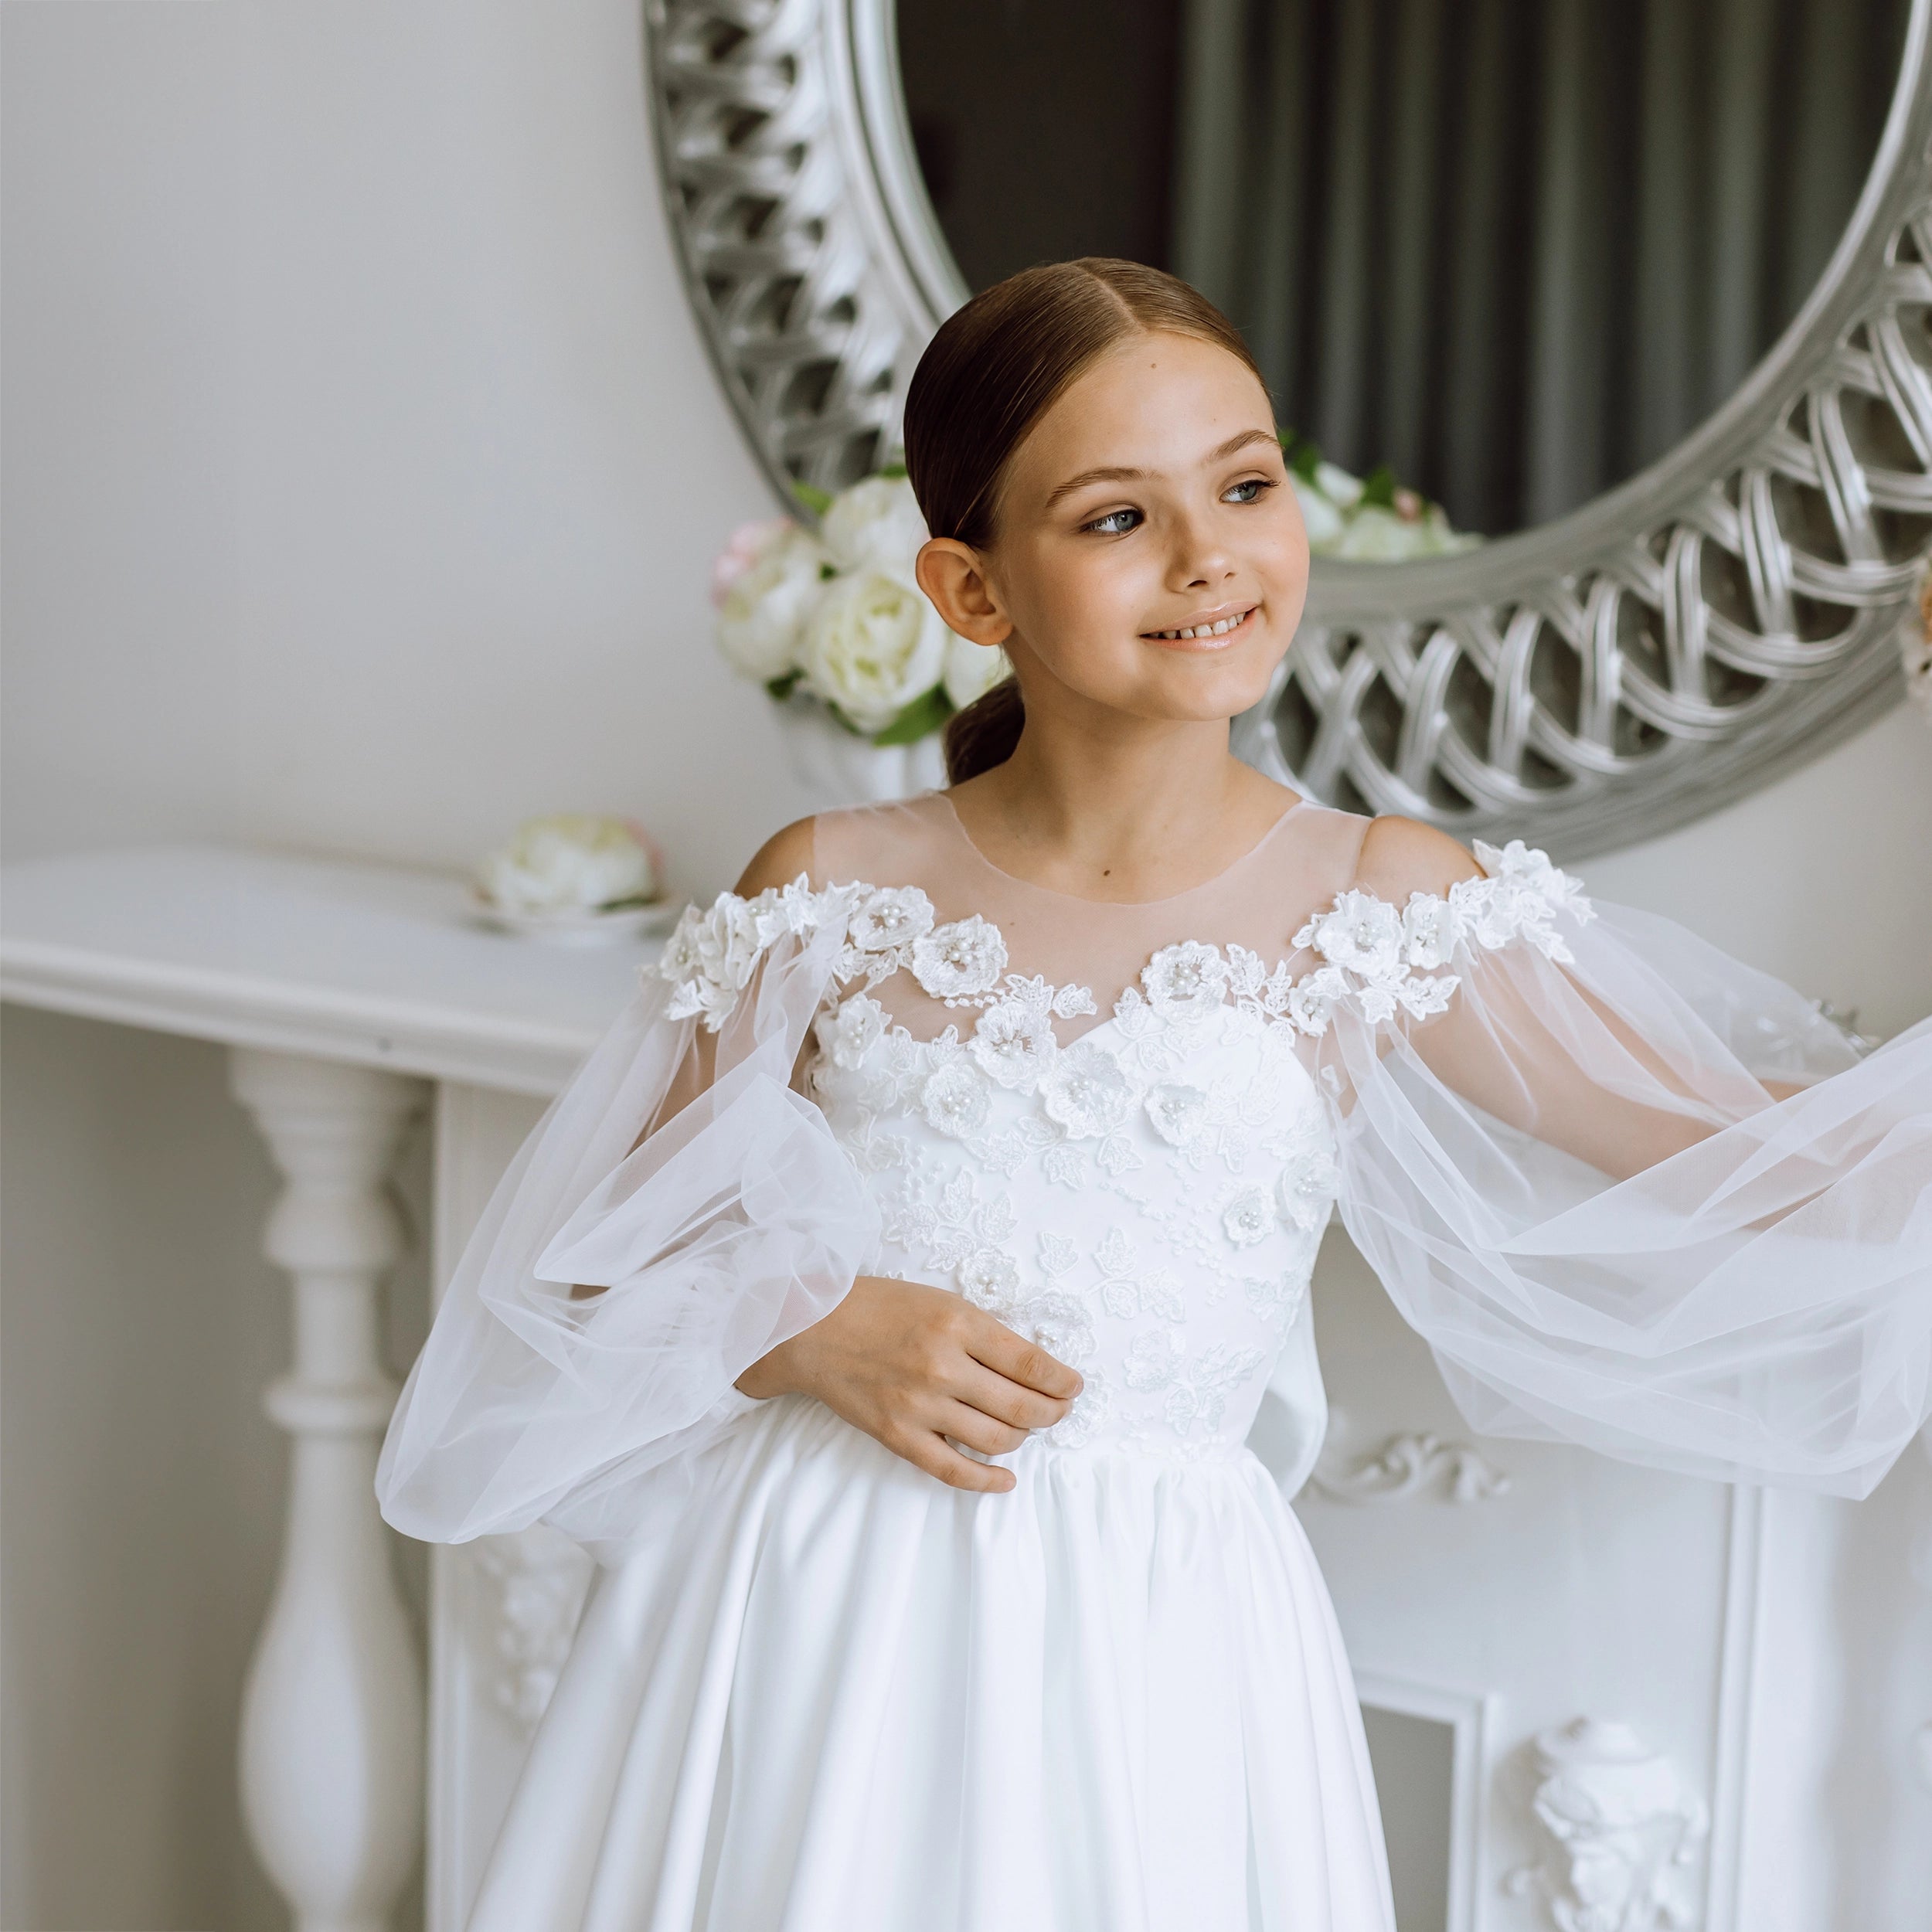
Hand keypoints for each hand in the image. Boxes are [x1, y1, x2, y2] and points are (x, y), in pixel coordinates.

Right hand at [735, 1275, 1081, 1492]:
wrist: (810, 1327)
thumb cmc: (878, 1307)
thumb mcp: (940, 1301)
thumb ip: (982, 1333)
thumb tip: (1032, 1368)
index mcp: (957, 1323)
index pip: (1031, 1362)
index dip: (1062, 1380)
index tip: (1074, 1386)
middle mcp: (943, 1366)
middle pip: (1022, 1406)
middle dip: (1052, 1412)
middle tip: (1060, 1410)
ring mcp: (920, 1405)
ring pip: (997, 1439)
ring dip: (1024, 1438)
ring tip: (1028, 1430)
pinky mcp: (898, 1436)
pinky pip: (954, 1471)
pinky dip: (988, 1481)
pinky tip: (1006, 1479)